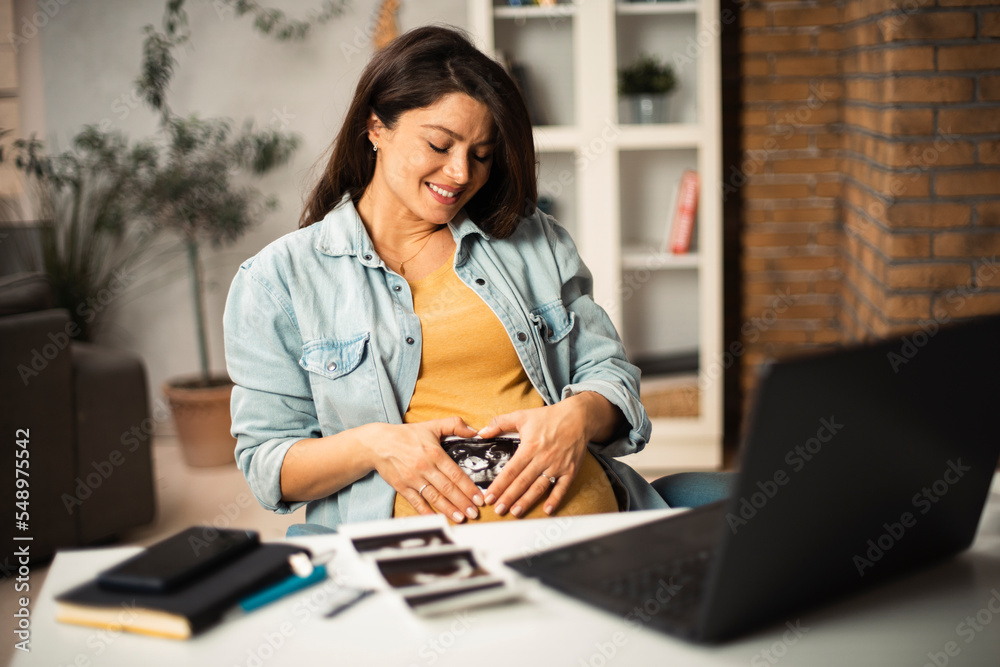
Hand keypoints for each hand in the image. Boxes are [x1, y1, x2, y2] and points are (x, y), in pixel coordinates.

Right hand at [363, 417, 482, 522]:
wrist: (378, 443)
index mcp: (434, 453)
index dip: (469, 488)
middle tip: (474, 513)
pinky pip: (416, 502)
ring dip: (448, 509)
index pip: (456, 474)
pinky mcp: (402, 487)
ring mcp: (412, 479)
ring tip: (460, 517)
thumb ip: (454, 425)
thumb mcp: (432, 425)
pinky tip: (437, 518)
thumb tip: (474, 431)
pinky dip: (426, 512)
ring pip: (434, 497)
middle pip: (447, 488)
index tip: (479, 498)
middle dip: (463, 502)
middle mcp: (424, 467)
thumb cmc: (406, 435)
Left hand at [478, 394, 608, 517]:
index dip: (499, 485)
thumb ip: (500, 423)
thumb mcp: (522, 416)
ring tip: (515, 512)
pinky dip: (555, 499)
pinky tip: (547, 510)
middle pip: (522, 482)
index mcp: (529, 447)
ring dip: (527, 501)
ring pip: (539, 487)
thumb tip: (482, 432)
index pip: (510, 470)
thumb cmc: (549, 417)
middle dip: (509, 497)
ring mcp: (557, 466)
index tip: (489, 496)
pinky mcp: (570, 470)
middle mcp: (542, 459)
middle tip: (498, 510)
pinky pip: (562, 488)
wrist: (578, 417)